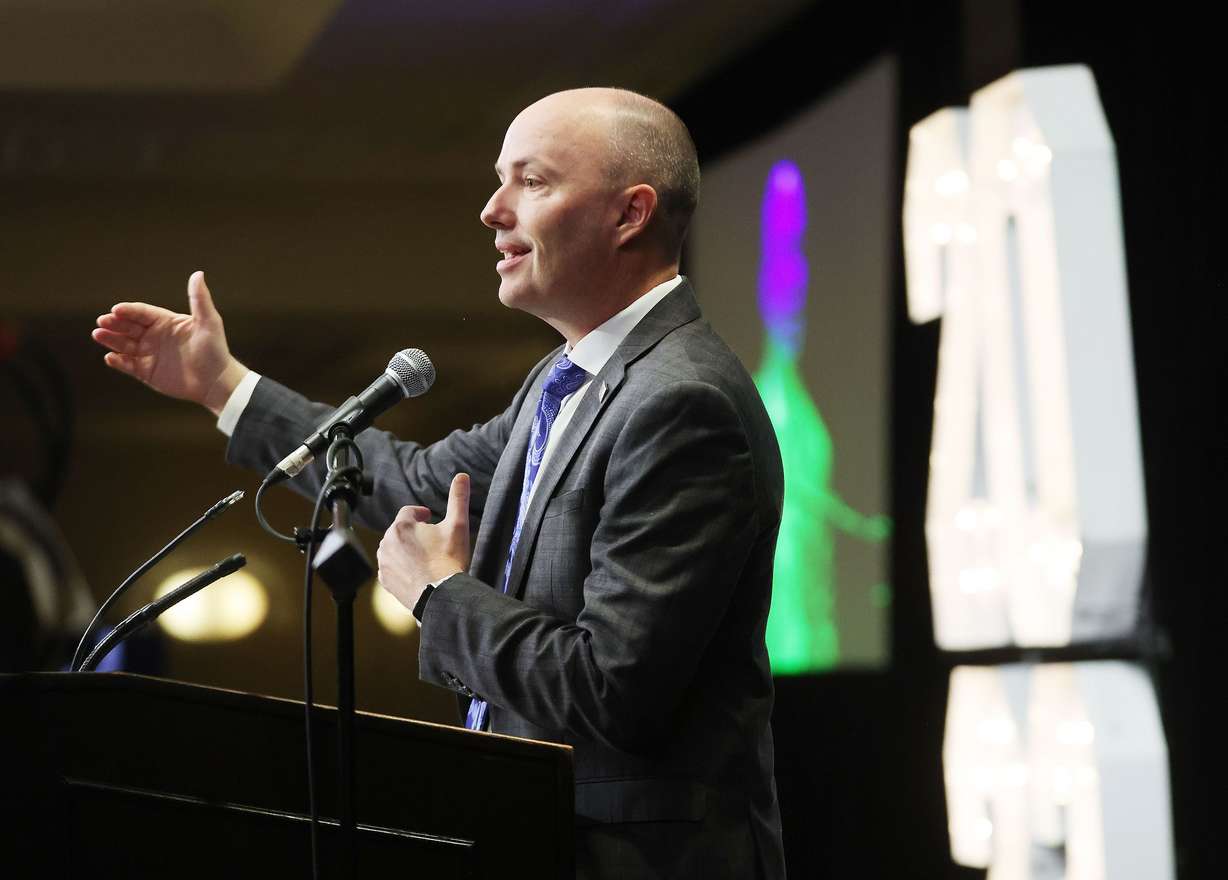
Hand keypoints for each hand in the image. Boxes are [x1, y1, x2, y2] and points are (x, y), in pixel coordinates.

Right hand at [91, 270, 247, 414]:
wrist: (217, 382)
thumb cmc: (215, 350)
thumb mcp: (209, 322)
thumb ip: (200, 299)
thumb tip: (198, 274)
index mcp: (165, 322)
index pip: (142, 312)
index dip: (129, 310)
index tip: (117, 309)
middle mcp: (154, 336)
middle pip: (128, 326)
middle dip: (114, 323)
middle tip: (102, 321)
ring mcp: (148, 354)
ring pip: (123, 344)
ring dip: (110, 339)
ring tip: (98, 334)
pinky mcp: (146, 372)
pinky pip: (127, 365)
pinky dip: (118, 361)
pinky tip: (110, 357)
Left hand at [377, 474, 471, 613]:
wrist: (441, 596)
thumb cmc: (449, 560)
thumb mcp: (458, 525)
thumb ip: (458, 498)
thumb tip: (462, 476)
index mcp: (402, 525)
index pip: (409, 511)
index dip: (422, 514)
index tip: (431, 519)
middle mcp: (386, 541)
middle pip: (401, 530)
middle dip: (414, 532)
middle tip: (432, 541)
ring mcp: (384, 562)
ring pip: (394, 548)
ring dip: (406, 548)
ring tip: (425, 557)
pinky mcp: (384, 580)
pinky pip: (391, 566)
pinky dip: (401, 566)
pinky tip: (417, 571)